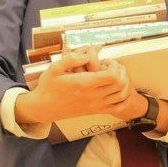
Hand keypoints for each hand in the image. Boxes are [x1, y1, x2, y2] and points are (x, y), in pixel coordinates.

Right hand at [15, 51, 130, 123]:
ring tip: (115, 75)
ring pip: (122, 95)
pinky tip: (117, 89)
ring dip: (124, 83)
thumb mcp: (54, 68)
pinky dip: (123, 98)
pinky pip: (117, 108)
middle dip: (121, 71)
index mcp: (84, 84)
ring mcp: (96, 105)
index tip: (106, 61)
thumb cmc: (48, 87)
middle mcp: (93, 96)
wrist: (43, 108)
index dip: (115, 66)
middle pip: (121, 84)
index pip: (112, 76)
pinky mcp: (96, 111)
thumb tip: (86, 55)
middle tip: (112, 66)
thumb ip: (70, 59)